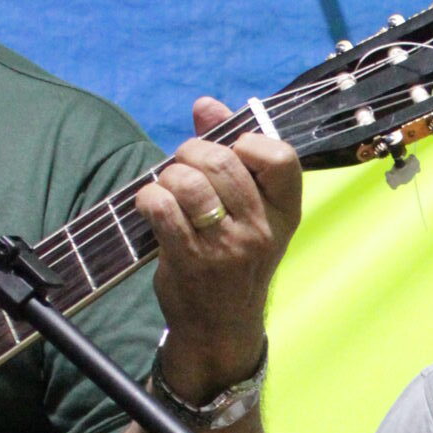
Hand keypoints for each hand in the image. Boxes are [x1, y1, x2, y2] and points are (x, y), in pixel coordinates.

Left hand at [136, 97, 300, 401]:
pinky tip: (152, 209)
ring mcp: (227, 247)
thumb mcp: (249, 212)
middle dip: (191, 153)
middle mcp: (261, 230)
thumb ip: (231, 153)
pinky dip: (148, 199)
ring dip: (167, 177)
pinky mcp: (191, 260)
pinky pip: (161, 206)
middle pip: (220, 160)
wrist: (221, 327)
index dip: (248, 142)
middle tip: (184, 169)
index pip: (281, 157)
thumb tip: (205, 105)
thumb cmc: (234, 259)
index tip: (232, 153)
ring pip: (187, 180)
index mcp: (284, 213)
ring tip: (169, 192)